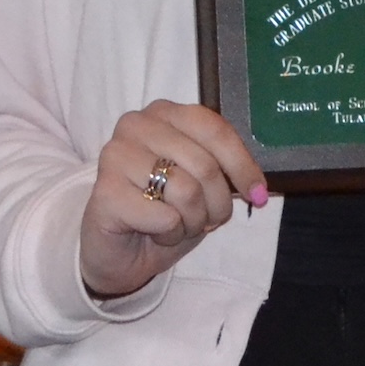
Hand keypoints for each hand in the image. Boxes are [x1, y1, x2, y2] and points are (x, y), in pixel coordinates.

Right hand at [78, 102, 262, 302]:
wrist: (119, 252)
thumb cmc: (163, 213)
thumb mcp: (202, 186)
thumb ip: (225, 172)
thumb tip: (259, 188)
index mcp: (164, 113)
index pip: (214, 129)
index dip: (242, 165)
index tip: (257, 195)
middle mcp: (136, 125)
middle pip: (205, 165)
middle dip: (215, 205)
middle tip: (203, 221)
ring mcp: (115, 156)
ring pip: (186, 192)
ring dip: (191, 222)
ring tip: (175, 225)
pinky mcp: (105, 193)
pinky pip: (164, 217)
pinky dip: (170, 234)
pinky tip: (153, 232)